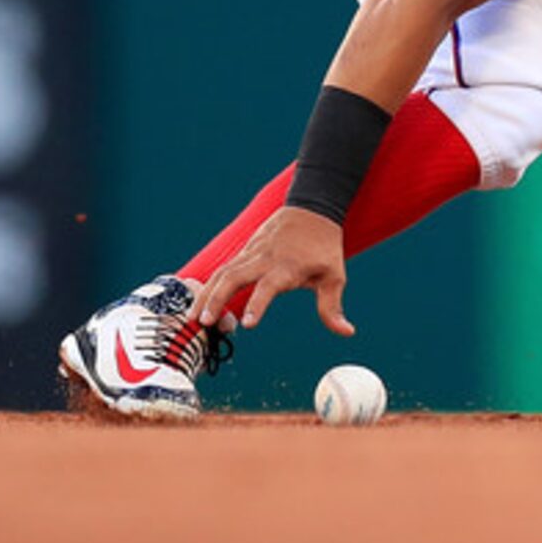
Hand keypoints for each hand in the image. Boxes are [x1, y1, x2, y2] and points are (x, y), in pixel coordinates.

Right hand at [192, 206, 353, 336]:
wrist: (312, 210)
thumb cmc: (324, 248)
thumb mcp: (334, 276)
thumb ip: (332, 307)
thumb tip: (347, 332)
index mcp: (287, 267)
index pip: (268, 287)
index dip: (257, 305)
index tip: (247, 324)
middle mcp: (264, 259)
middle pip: (234, 277)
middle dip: (217, 298)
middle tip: (204, 322)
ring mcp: (251, 253)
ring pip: (222, 272)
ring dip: (206, 294)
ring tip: (193, 318)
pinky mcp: (244, 252)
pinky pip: (223, 268)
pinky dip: (208, 285)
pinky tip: (198, 303)